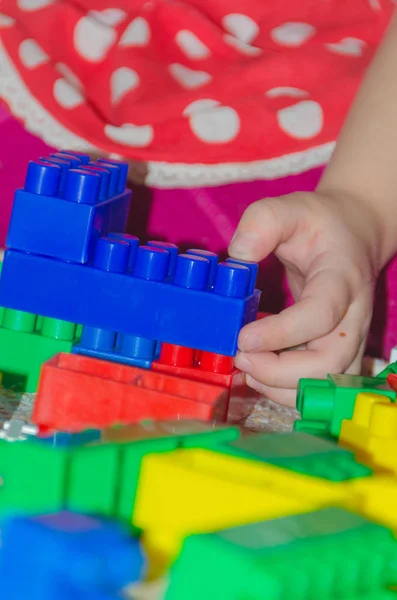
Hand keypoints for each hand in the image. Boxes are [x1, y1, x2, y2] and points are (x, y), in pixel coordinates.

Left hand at [229, 191, 380, 405]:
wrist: (352, 237)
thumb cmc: (319, 224)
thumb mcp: (290, 208)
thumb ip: (263, 223)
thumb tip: (238, 255)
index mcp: (342, 279)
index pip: (320, 315)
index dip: (281, 333)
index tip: (242, 337)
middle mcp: (352, 317)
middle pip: (327, 363)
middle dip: (278, 370)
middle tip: (239, 356)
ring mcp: (349, 339)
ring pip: (324, 383)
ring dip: (280, 386)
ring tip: (245, 366)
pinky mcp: (338, 353)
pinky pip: (317, 385)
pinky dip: (285, 389)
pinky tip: (257, 371)